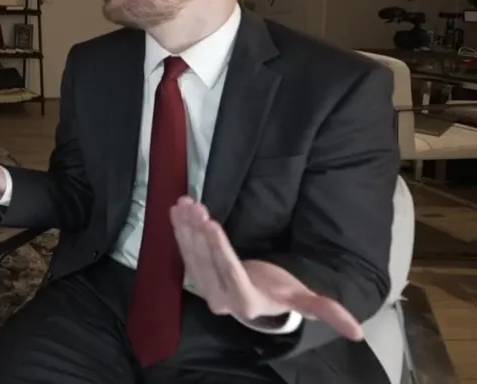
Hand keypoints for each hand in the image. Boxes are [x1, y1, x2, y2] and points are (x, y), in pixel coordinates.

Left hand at [171, 197, 363, 339]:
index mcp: (247, 301)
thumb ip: (325, 309)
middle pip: (206, 261)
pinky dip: (179, 230)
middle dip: (198, 231)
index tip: (212, 223)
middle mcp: (220, 298)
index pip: (231, 272)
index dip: (220, 248)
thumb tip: (357, 331)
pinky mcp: (195, 276)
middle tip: (195, 205)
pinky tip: (176, 209)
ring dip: (186, 227)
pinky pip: (185, 251)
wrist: (256, 301)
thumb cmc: (280, 293)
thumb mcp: (302, 300)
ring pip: (192, 254)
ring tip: (184, 202)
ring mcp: (204, 287)